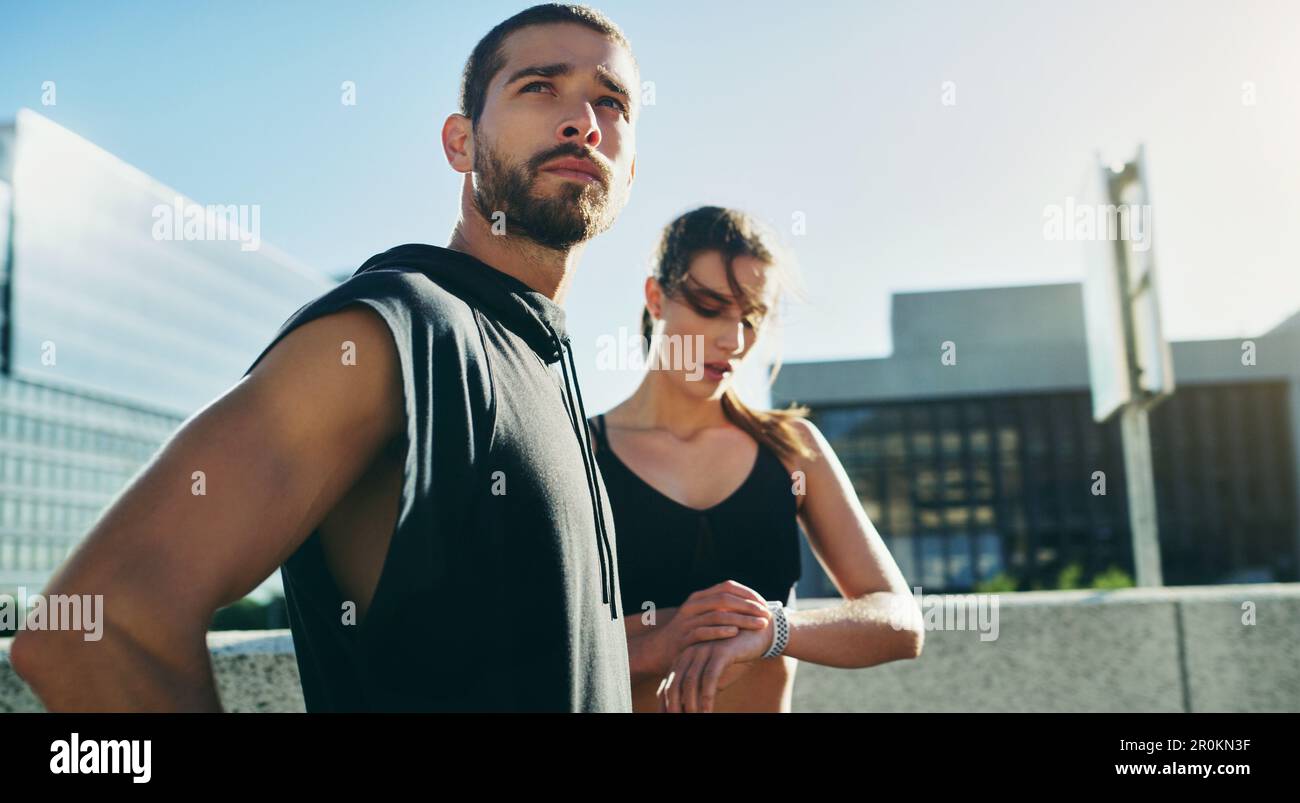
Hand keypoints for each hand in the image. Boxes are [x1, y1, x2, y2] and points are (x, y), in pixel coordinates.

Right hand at [640, 581, 770, 677]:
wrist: (660, 650)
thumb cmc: (689, 634)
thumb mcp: (702, 616)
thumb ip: (720, 609)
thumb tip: (750, 606)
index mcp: (699, 597)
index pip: (727, 587)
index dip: (748, 593)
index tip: (764, 604)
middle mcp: (693, 605)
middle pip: (725, 599)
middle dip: (749, 606)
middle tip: (766, 615)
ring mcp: (687, 621)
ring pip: (718, 615)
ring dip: (742, 620)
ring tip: (759, 625)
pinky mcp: (684, 637)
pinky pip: (704, 631)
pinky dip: (721, 631)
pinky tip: (736, 633)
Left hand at [657, 618, 774, 712]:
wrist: (757, 634)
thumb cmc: (733, 658)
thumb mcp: (714, 676)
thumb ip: (700, 690)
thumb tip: (689, 710)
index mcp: (683, 659)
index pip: (667, 686)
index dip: (664, 705)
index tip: (666, 718)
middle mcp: (688, 653)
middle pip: (674, 685)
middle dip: (673, 707)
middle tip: (676, 721)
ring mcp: (703, 650)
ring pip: (690, 683)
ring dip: (691, 706)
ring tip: (695, 719)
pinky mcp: (720, 651)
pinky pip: (709, 678)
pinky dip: (707, 697)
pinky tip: (707, 711)